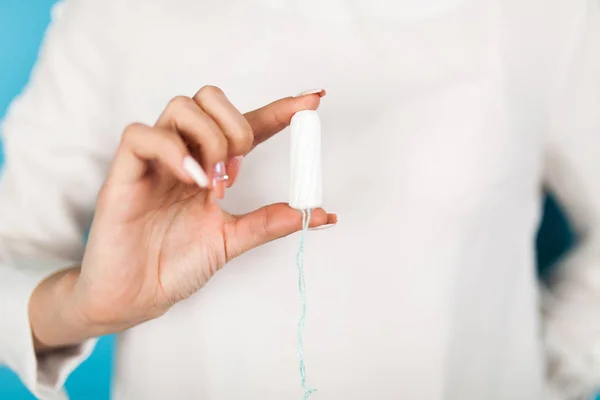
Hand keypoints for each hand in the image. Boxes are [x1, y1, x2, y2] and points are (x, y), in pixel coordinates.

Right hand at [29, 86, 334, 349]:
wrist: (136, 295)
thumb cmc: (174, 263)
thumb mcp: (233, 239)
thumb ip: (271, 222)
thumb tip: (317, 213)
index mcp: (211, 165)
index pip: (247, 124)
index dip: (280, 110)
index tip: (312, 103)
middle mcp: (184, 153)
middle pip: (210, 98)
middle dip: (236, 127)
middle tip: (237, 171)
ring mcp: (155, 159)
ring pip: (182, 106)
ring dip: (210, 139)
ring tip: (212, 183)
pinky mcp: (124, 171)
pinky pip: (142, 135)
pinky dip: (172, 150)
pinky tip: (191, 180)